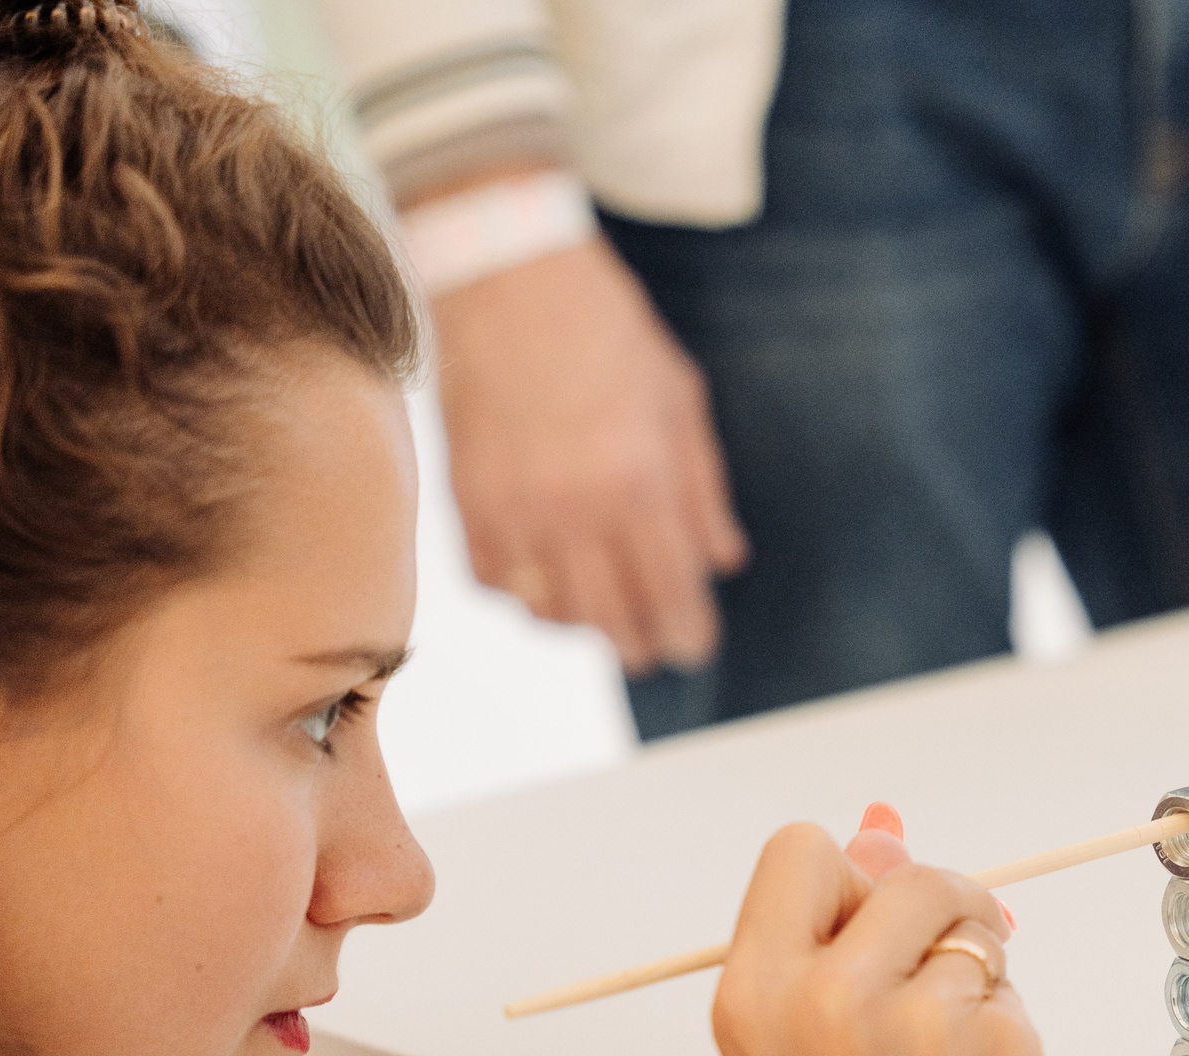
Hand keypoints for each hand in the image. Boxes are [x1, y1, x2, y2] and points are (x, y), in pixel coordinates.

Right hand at [429, 224, 746, 672]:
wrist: (504, 277)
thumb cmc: (605, 329)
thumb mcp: (678, 400)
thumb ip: (702, 490)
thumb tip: (722, 562)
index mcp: (639, 480)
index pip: (671, 595)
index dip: (687, 634)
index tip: (693, 645)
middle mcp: (575, 506)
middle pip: (611, 623)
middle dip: (640, 644)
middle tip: (652, 645)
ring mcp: (513, 508)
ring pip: (550, 613)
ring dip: (582, 622)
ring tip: (602, 607)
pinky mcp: (465, 500)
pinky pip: (497, 583)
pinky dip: (525, 592)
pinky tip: (547, 572)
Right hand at [712, 805, 1051, 1055]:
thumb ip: (824, 955)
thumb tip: (883, 831)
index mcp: (752, 996)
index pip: (801, 850)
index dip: (846, 878)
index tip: (869, 922)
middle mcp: (830, 996)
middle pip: (909, 877)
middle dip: (938, 915)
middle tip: (938, 988)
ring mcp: (923, 1021)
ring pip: (976, 936)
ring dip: (977, 987)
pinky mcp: (1004, 1048)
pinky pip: (1015, 1002)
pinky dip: (1009, 1046)